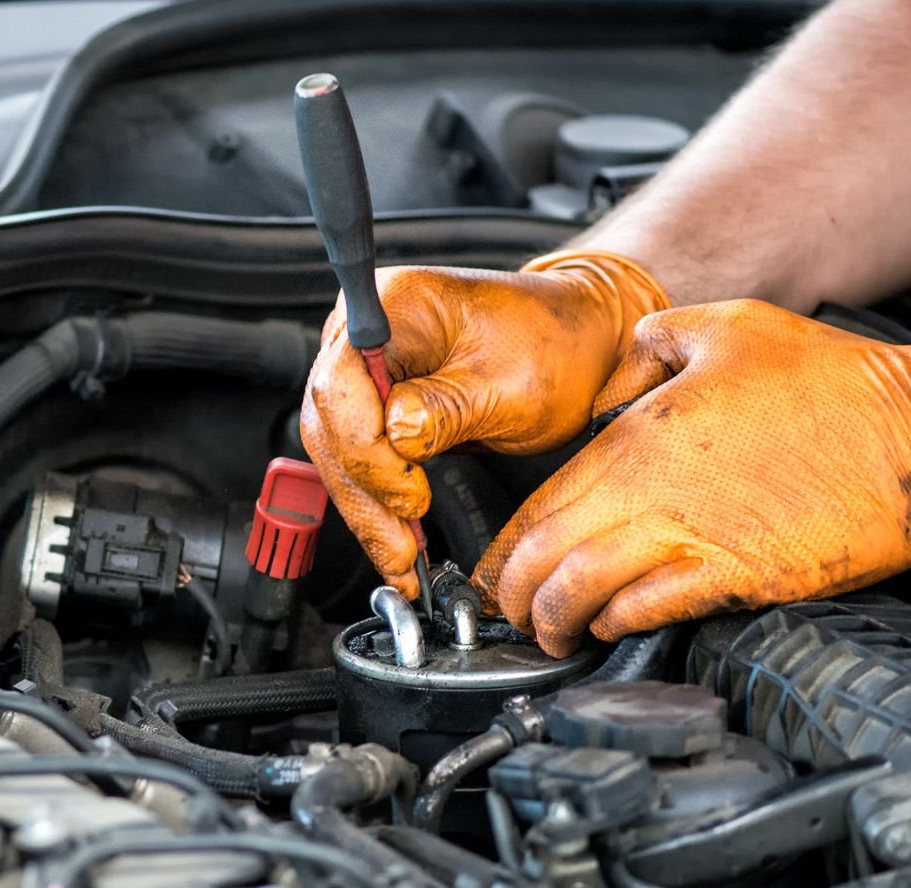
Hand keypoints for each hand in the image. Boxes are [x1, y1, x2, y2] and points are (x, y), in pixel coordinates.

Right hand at [300, 250, 669, 596]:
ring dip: (367, 510)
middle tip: (400, 548)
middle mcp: (366, 332)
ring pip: (337, 452)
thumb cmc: (554, 346)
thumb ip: (447, 409)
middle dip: (364, 493)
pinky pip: (360, 459)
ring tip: (400, 560)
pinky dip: (377, 503)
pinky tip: (396, 540)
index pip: (343, 383)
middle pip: (331, 423)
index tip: (409, 494)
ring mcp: (367, 369)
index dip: (367, 449)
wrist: (579, 344)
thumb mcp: (512, 384)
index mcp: (395, 305)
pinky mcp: (377, 405)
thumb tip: (396, 437)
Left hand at [472, 300, 910, 656]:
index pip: (540, 502)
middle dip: (513, 595)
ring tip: (550, 633)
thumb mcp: (728, 326)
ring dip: (556, 620)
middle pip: (546, 557)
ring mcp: (695, 538)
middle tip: (509, 612)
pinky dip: (618, 624)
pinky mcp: (739, 577)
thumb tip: (623, 357)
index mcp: (640, 435)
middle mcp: (653, 491)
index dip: (505, 545)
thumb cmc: (837, 383)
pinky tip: (611, 626)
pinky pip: (652, 611)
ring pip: (585, 593)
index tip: (495, 567)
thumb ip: (655, 342)